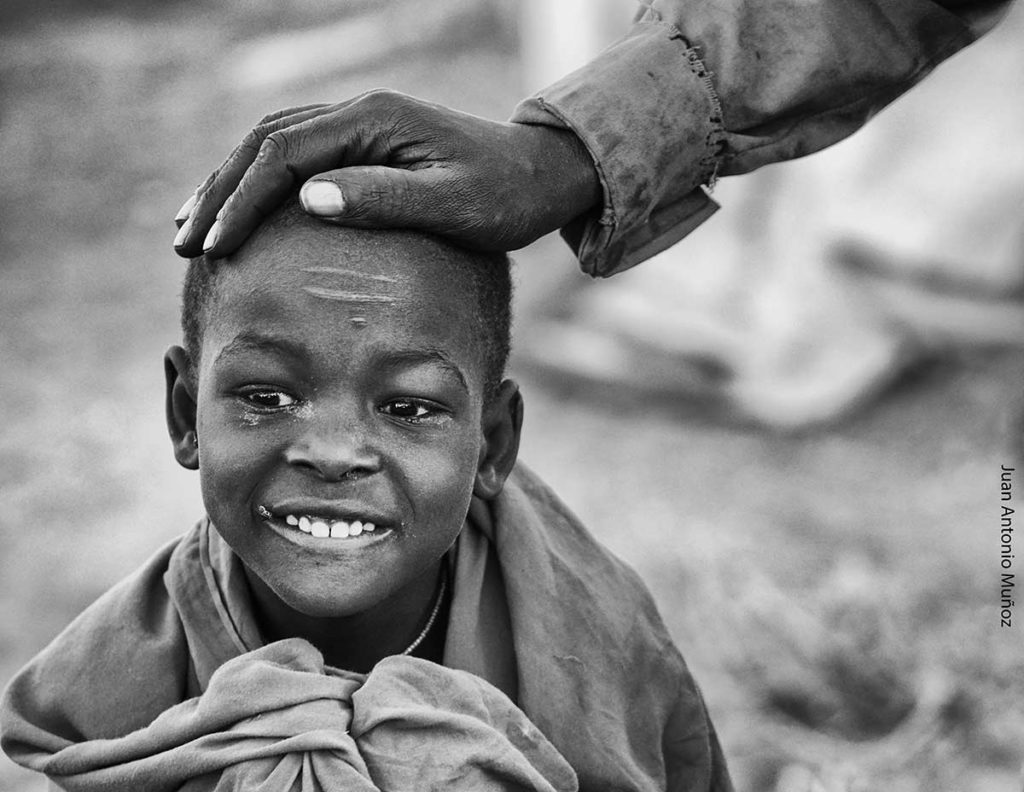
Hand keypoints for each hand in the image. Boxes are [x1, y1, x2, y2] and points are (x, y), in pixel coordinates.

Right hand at [173, 91, 601, 258]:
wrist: (538, 176)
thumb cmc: (504, 197)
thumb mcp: (452, 204)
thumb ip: (383, 199)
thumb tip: (308, 198)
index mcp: (374, 120)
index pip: (285, 155)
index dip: (243, 201)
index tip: (215, 246)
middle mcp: (359, 111)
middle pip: (266, 142)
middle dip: (220, 193)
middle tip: (185, 244)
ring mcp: (360, 124)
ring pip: (273, 144)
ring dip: (230, 184)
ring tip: (193, 228)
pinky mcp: (365, 144)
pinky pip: (297, 154)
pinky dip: (260, 181)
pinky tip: (242, 210)